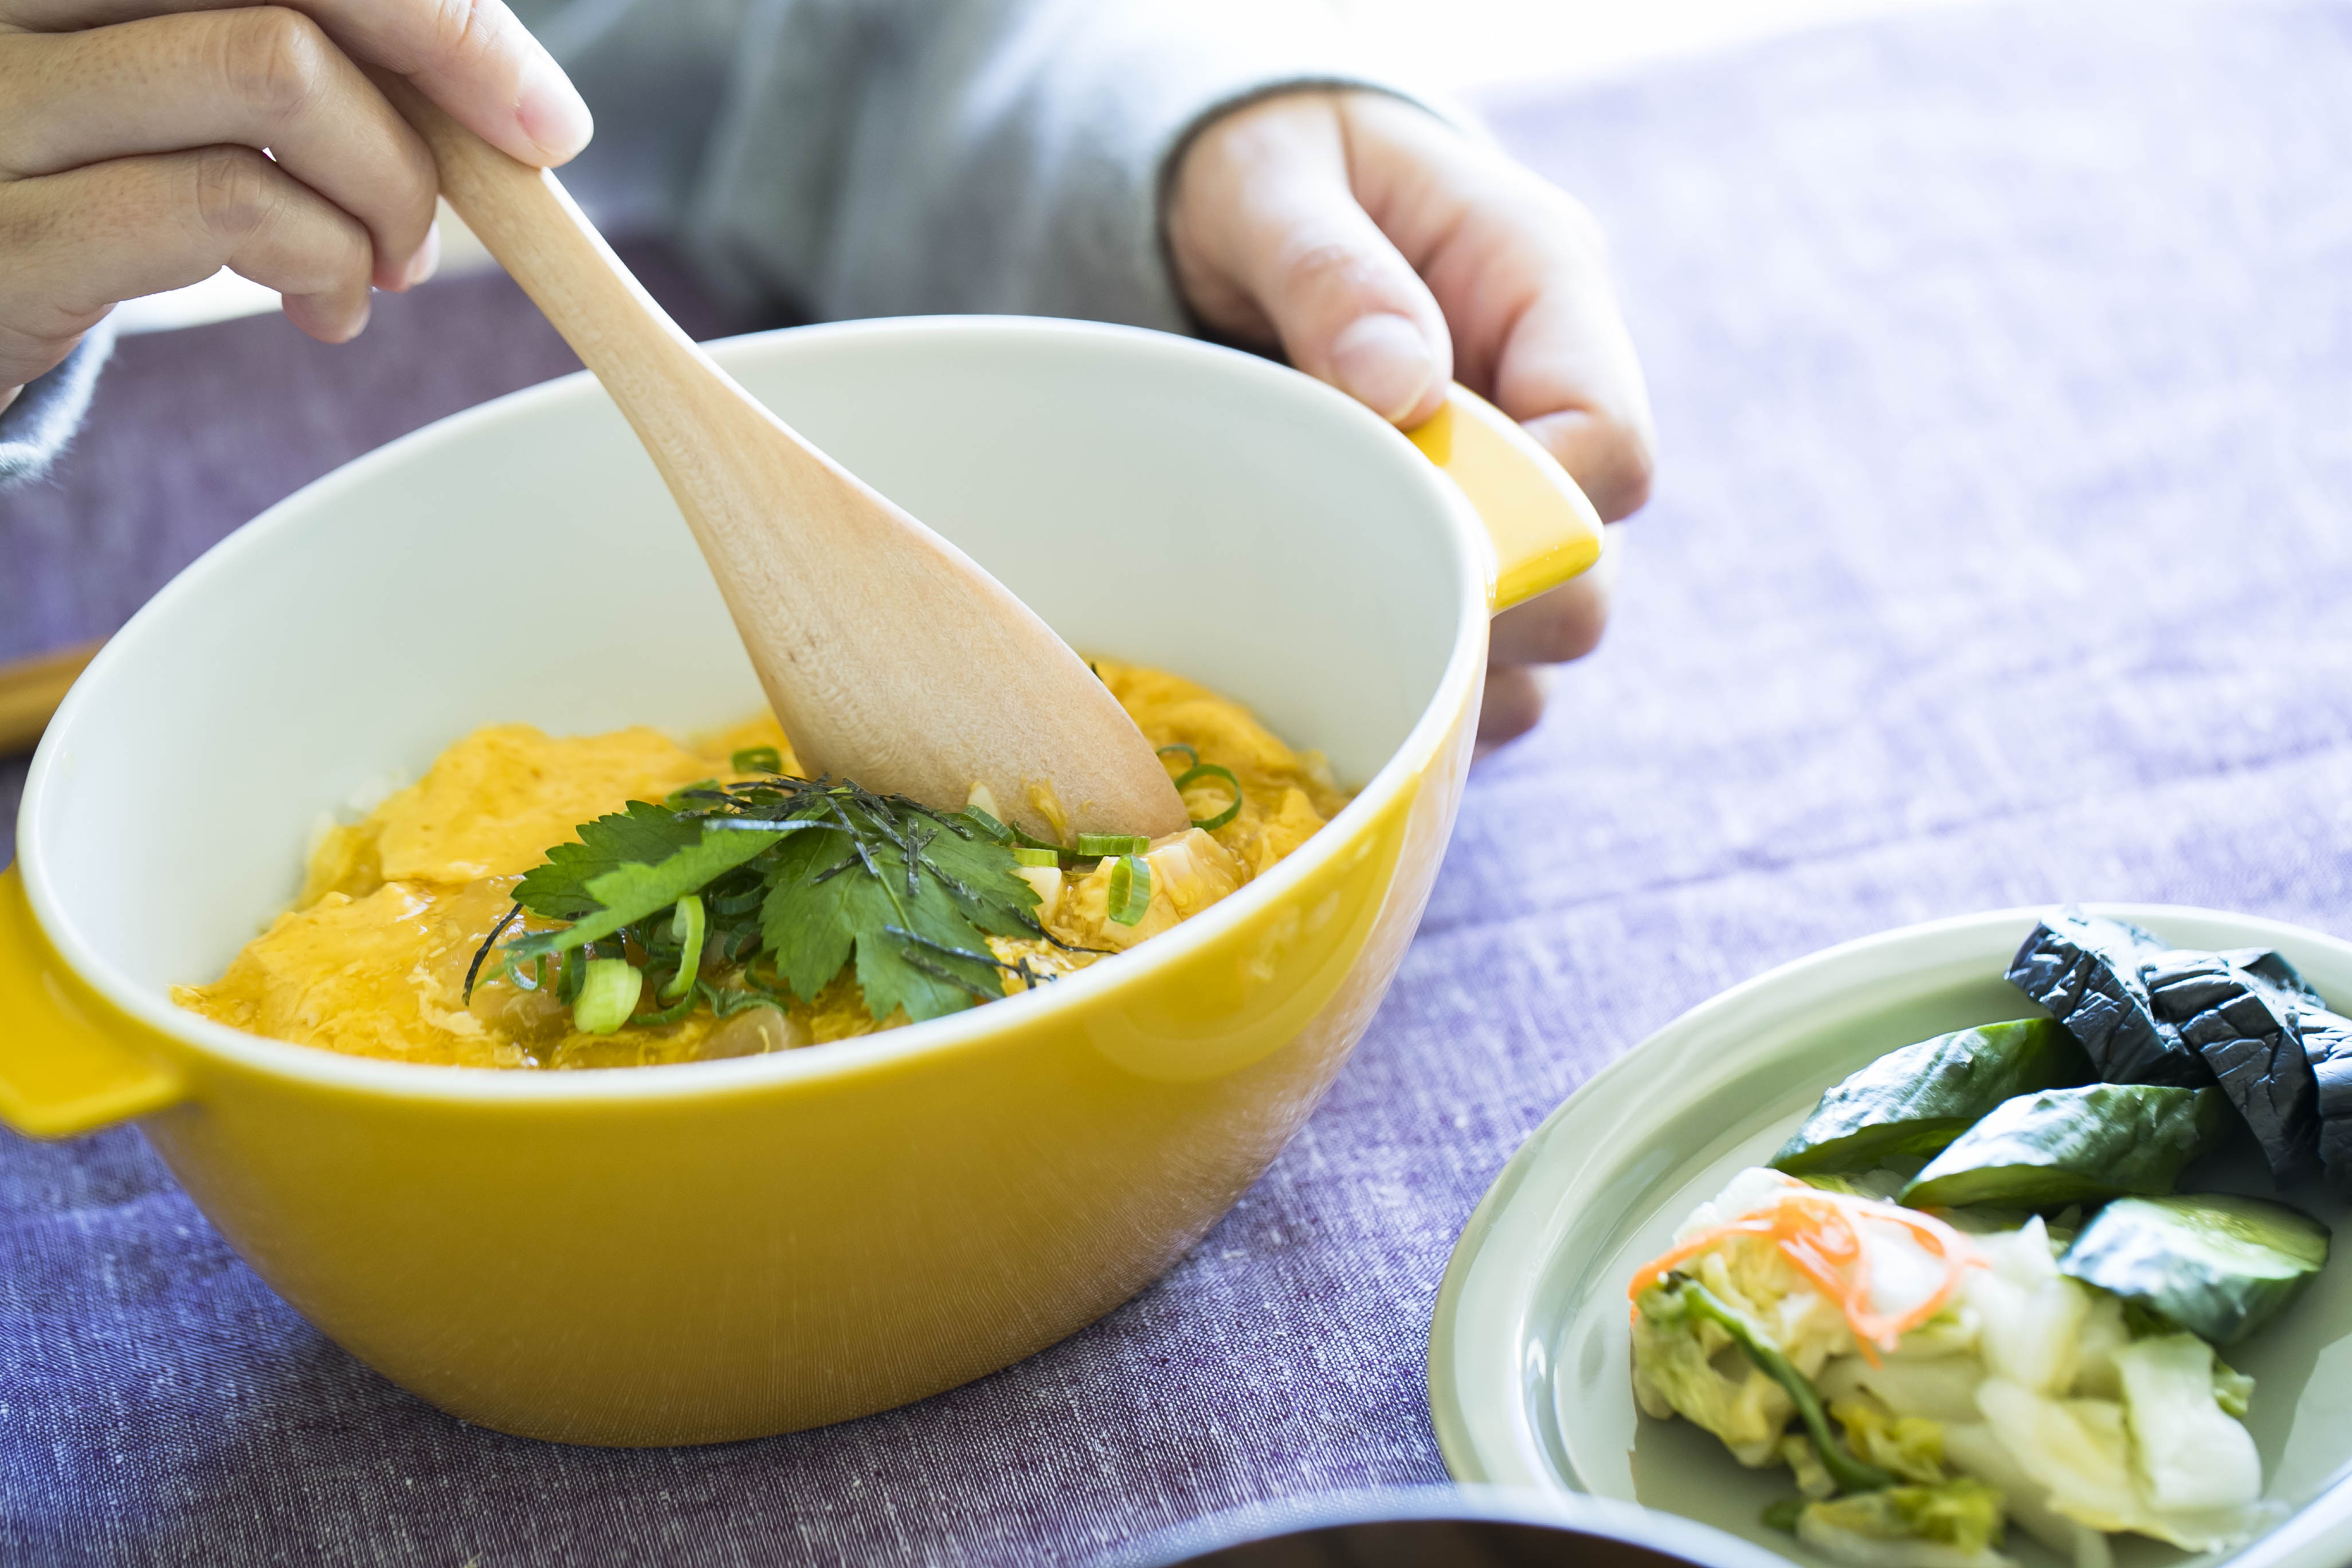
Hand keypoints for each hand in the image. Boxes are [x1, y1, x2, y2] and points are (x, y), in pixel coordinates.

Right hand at [0, 0, 591, 400]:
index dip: (446, 18)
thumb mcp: (198, 83)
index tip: (536, 113)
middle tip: (483, 191)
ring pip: (277, 71)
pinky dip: (324, 263)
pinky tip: (325, 304)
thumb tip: (516, 97)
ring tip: (385, 265)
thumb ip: (320, 51)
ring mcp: (2, 102)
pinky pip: (228, 203)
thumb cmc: (108, 172)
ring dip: (384, 194)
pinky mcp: (9, 232)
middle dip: (439, 93)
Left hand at [1167, 89, 1655, 751]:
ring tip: (1328, 639)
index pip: (1604, 443)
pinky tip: (1325, 656)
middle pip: (1592, 571)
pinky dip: (1420, 680)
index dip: (1530, 520)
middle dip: (1487, 612)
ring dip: (1448, 663)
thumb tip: (1400, 384)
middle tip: (1353, 610)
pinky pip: (1480, 661)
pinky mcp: (1457, 541)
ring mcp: (1511, 482)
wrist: (1243, 184)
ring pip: (1542, 640)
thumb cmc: (1264, 160)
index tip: (1413, 543)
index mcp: (1542, 285)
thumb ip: (1329, 271)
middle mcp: (1550, 395)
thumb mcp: (1268, 181)